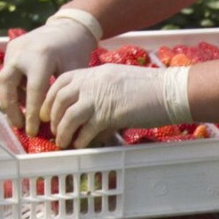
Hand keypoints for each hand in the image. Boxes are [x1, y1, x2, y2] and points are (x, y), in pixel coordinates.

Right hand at [0, 18, 97, 132]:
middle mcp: (22, 52)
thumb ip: (62, 95)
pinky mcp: (10, 49)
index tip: (32, 131)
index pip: (33, 91)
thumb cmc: (75, 51)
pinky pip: (8, 72)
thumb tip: (57, 124)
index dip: (32, 114)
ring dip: (10, 100)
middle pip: (7, 84)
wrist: (68, 27)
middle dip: (11, 108)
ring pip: (3, 80)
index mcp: (41, 58)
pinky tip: (23, 101)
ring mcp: (14, 49)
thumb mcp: (73, 73)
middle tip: (19, 126)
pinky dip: (13, 88)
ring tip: (20, 117)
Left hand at [43, 62, 169, 148]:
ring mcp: (99, 97)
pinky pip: (85, 130)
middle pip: (59, 99)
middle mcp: (92, 82)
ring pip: (68, 115)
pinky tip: (80, 146)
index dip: (50, 98)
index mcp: (94, 72)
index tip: (48, 112)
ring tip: (63, 143)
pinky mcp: (108, 114)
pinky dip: (80, 141)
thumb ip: (101, 92)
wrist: (170, 91)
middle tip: (54, 131)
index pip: (61, 82)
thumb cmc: (150, 89)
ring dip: (63, 132)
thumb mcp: (119, 82)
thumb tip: (90, 114)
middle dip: (53, 118)